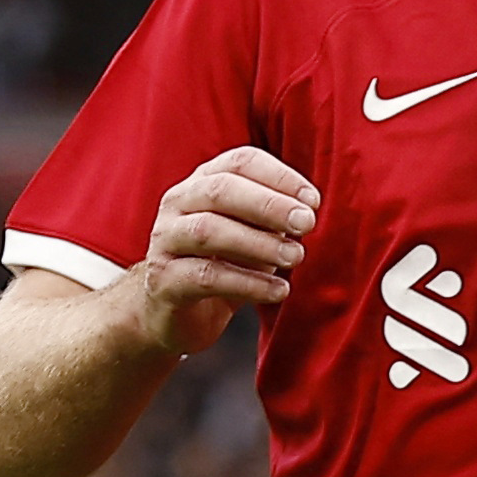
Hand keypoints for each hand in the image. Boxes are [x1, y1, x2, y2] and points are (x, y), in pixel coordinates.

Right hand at [131, 148, 320, 355]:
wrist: (175, 314)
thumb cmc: (222, 266)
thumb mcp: (253, 236)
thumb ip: (275, 220)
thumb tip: (308, 213)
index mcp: (203, 182)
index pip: (240, 162)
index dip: (279, 176)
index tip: (312, 201)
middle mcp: (178, 204)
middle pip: (220, 190)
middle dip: (269, 205)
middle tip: (306, 224)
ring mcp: (166, 241)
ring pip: (208, 231)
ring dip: (259, 243)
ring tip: (295, 257)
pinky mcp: (164, 281)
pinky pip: (205, 277)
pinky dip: (248, 283)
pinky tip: (279, 290)